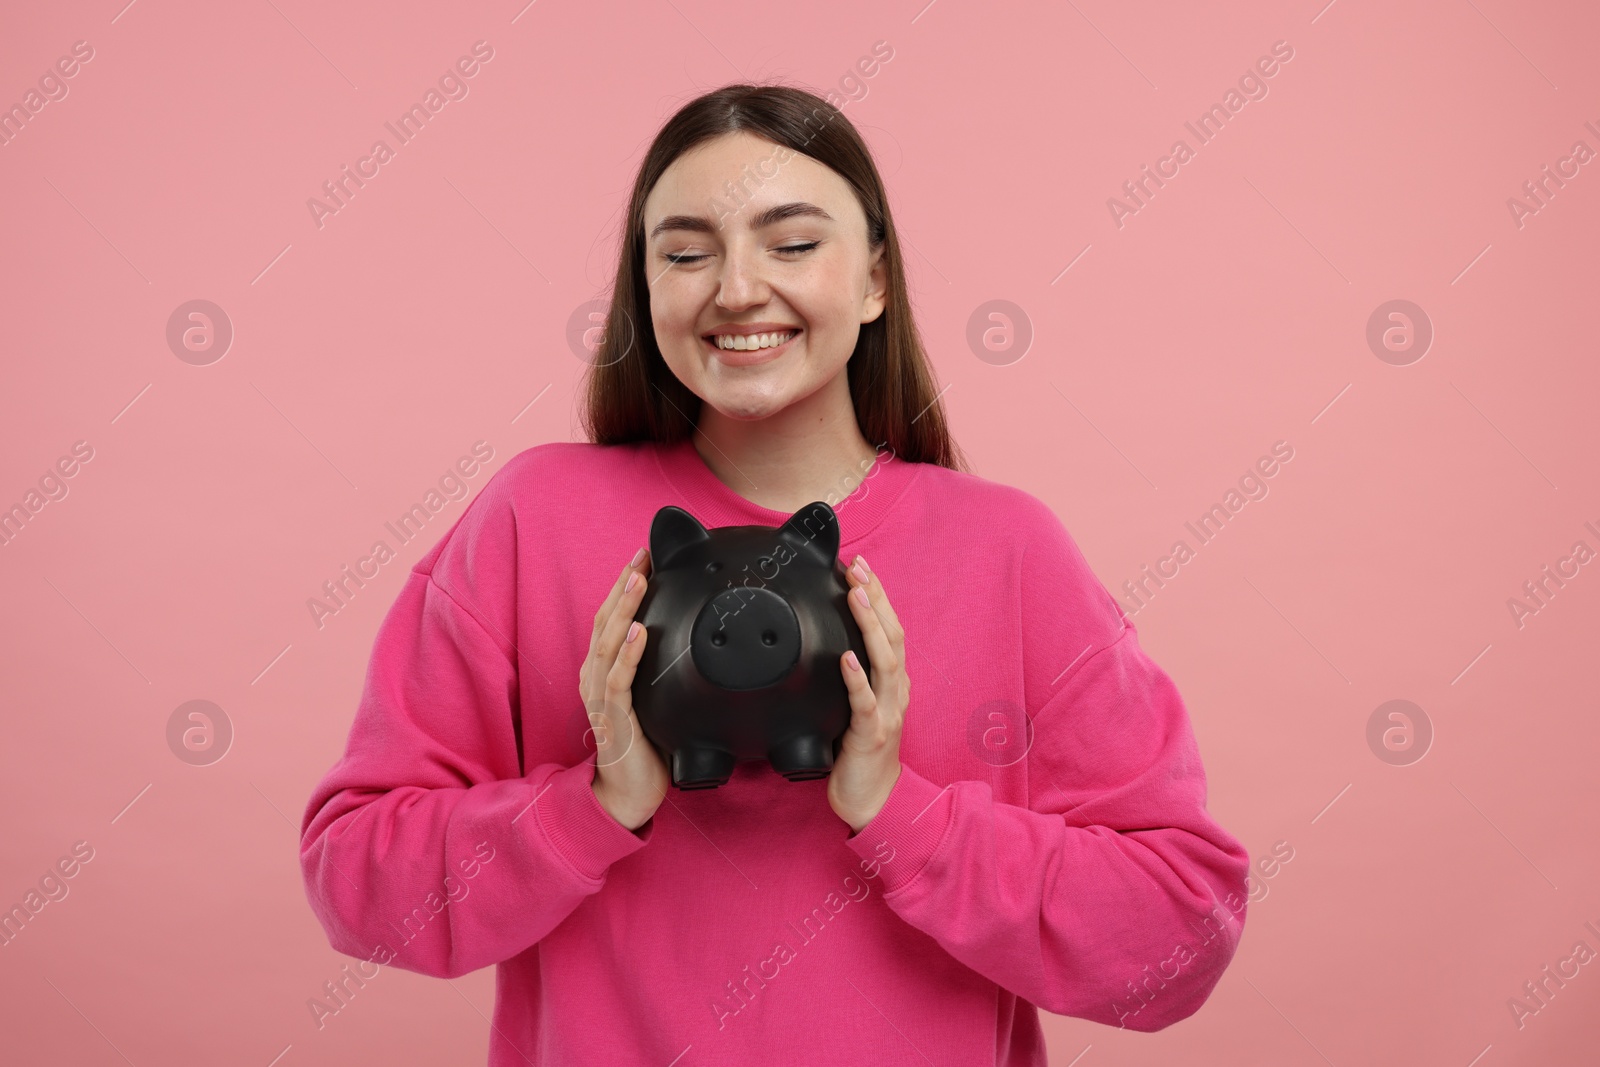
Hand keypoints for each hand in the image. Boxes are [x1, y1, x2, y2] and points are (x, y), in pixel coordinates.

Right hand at [584, 547, 668, 831]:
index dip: (625, 587)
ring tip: (639, 580)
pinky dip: (628, 654)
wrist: (630, 791)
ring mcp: (600, 697)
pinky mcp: (613, 719)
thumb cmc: (647, 745)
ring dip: (624, 609)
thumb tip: (699, 641)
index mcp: (603, 670)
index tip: (644, 558)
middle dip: (624, 586)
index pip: (611, 619)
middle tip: (642, 555)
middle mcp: (595, 678)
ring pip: (608, 644)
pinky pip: (618, 681)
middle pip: (605, 622)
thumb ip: (664, 670)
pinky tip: (640, 632)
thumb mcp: (656, 697)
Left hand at [828, 554, 909, 833]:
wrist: (874, 801)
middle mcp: (895, 691)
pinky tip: (845, 658)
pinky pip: (866, 703)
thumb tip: (827, 645)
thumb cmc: (859, 754)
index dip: (877, 596)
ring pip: (885, 660)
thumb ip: (850, 678)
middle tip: (858, 567)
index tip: (859, 567)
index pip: (889, 629)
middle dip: (876, 598)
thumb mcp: (857, 706)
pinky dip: (857, 678)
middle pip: (892, 634)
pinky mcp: (873, 735)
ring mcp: (888, 712)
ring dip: (870, 626)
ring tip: (855, 596)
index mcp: (892, 682)